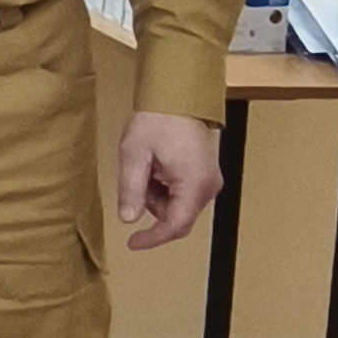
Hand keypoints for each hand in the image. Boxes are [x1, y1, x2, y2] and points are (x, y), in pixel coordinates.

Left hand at [117, 111, 223, 251]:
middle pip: (177, 217)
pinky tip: (156, 167)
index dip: (153, 238)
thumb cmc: (158, 119)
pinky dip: (164, 188)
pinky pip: (181, 193)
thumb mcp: (135, 155)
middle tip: (137, 180)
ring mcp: (208, 180)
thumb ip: (131, 190)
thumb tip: (128, 218)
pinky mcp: (204, 175)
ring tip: (147, 166)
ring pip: (177, 206)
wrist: (177, 95)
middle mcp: (208, 186)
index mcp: (194, 183)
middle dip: (151, 206)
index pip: (176, 225)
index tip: (134, 243)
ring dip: (156, 196)